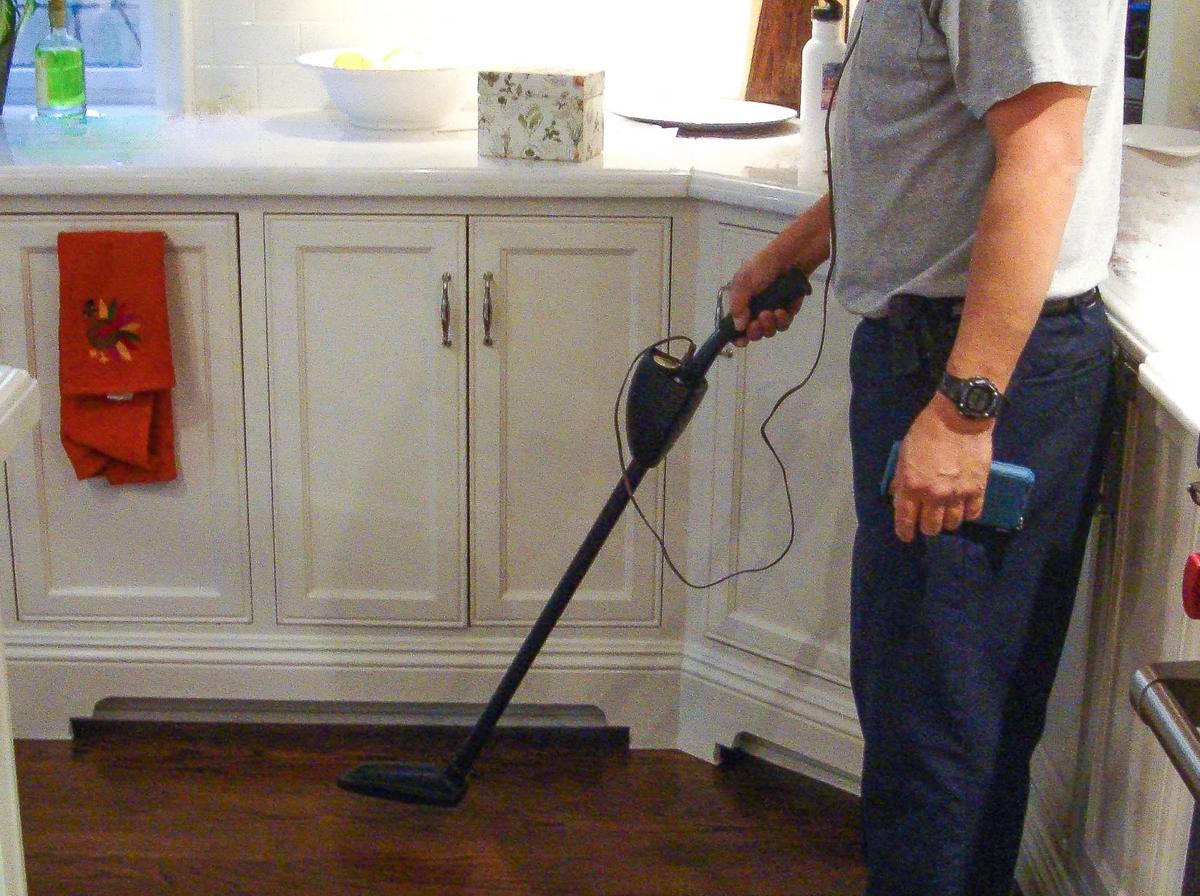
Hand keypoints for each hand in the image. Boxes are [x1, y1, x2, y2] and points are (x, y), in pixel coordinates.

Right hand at [728, 251, 804, 347]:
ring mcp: (772, 312)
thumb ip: (738, 305)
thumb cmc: (763, 266)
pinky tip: (781, 311)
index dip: (737, 336)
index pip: (736, 327)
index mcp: (742, 303)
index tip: (742, 340)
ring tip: (770, 313)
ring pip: (769, 331)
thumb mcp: (743, 281)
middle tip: (757, 322)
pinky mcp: (788, 311)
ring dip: (769, 326)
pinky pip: (784, 325)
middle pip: (753, 334)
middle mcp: (755, 310)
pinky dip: (782, 320)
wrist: (791, 257)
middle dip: (755, 331)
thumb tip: (738, 327)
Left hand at [889, 394, 993, 541]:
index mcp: (911, 486)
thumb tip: (898, 495)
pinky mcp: (978, 489)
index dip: (905, 531)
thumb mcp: (904, 453)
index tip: (906, 536)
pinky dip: (968, 514)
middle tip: (928, 520)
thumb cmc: (927, 431)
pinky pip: (973, 513)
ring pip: (952, 524)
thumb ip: (901, 478)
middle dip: (927, 527)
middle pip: (931, 527)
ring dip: (947, 522)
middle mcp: (933, 495)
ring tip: (946, 514)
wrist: (959, 417)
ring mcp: (957, 494)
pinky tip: (964, 508)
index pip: (905, 519)